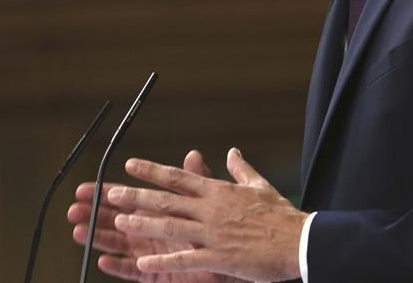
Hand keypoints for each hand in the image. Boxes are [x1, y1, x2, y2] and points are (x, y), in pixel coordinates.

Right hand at [68, 150, 246, 282]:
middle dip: (93, 215)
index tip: (85, 188)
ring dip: (98, 238)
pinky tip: (103, 260)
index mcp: (158, 212)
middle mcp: (149, 232)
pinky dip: (118, 266)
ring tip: (79, 231)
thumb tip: (193, 155)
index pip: (127, 200)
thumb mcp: (209, 201)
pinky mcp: (156, 274)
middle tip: (74, 208)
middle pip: (115, 221)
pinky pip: (133, 272)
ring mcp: (151, 254)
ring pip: (119, 245)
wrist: (234, 260)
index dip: (105, 194)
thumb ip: (198, 180)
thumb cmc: (219, 231)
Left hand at [109, 148, 305, 282]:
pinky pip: (185, 259)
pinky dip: (162, 260)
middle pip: (167, 199)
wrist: (301, 242)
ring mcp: (213, 234)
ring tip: (120, 220)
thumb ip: (241, 170)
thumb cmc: (281, 215)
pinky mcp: (219, 258)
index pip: (179, 177)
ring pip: (170, 226)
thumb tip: (232, 152)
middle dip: (136, 195)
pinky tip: (141, 261)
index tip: (130, 164)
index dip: (152, 170)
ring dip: (143, 222)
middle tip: (111, 192)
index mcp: (219, 192)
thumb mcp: (260, 186)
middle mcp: (211, 210)